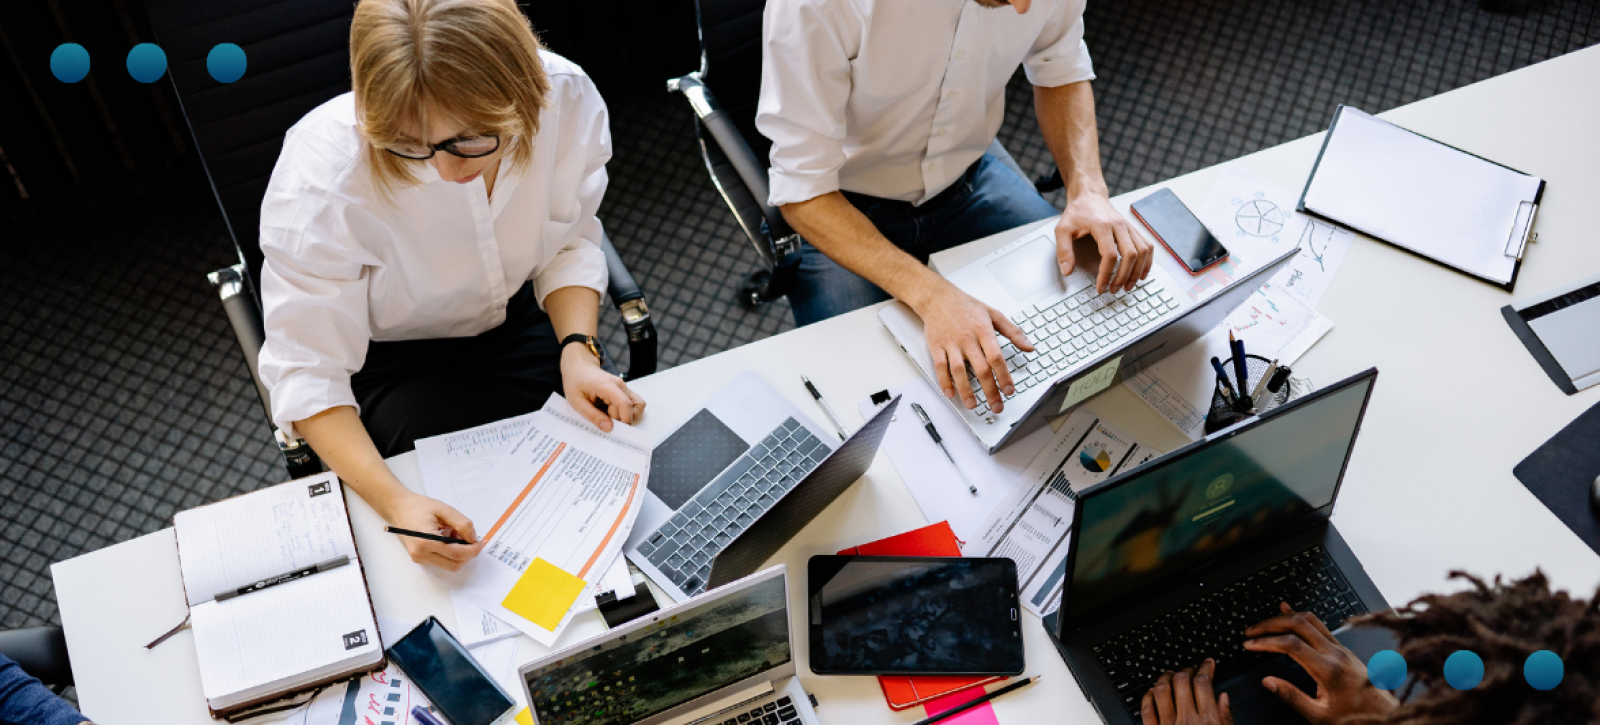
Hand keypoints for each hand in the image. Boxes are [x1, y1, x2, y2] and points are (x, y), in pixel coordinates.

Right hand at [385, 491, 483, 570]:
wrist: (398, 508)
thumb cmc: (419, 507)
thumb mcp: (444, 510)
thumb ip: (462, 524)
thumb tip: (473, 538)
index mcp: (426, 541)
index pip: (457, 554)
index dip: (473, 550)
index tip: (480, 542)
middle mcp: (421, 554)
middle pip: (454, 564)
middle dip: (467, 554)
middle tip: (469, 538)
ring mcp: (419, 558)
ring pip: (448, 565)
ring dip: (458, 553)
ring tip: (453, 534)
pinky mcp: (419, 559)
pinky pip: (441, 561)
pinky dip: (449, 553)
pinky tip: (445, 537)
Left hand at [561, 344, 645, 431]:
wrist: (579, 366)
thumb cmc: (575, 382)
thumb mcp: (577, 402)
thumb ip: (593, 416)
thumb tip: (609, 428)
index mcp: (607, 386)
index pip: (624, 403)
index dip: (624, 419)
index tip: (616, 430)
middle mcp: (620, 385)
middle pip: (628, 409)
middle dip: (618, 420)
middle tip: (602, 420)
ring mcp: (624, 387)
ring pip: (636, 406)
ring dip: (626, 415)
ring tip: (610, 416)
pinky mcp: (625, 390)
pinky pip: (636, 403)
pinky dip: (629, 411)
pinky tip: (615, 413)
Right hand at [915, 281, 1033, 412]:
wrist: (937, 298)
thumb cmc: (965, 306)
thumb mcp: (994, 314)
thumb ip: (1013, 332)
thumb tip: (1029, 347)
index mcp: (983, 331)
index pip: (996, 358)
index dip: (1004, 376)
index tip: (1009, 390)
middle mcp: (967, 339)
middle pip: (981, 369)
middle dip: (990, 390)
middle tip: (996, 405)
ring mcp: (951, 344)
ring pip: (959, 371)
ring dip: (966, 390)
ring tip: (973, 405)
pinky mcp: (936, 347)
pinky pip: (940, 367)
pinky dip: (944, 382)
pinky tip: (951, 393)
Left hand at [1056, 191, 1151, 293]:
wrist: (1089, 196)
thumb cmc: (1077, 212)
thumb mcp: (1063, 229)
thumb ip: (1063, 250)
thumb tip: (1067, 271)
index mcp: (1102, 226)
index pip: (1110, 255)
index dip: (1106, 274)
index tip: (1100, 287)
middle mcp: (1119, 226)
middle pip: (1130, 254)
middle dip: (1123, 276)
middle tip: (1114, 290)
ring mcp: (1128, 227)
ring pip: (1143, 251)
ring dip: (1137, 271)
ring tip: (1128, 286)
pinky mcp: (1133, 229)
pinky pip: (1147, 246)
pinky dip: (1147, 261)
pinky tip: (1141, 274)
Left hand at [1142, 659, 1233, 724]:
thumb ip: (1227, 718)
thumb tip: (1223, 697)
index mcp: (1208, 721)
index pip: (1204, 683)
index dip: (1205, 668)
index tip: (1207, 663)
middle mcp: (1187, 720)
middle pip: (1181, 682)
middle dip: (1187, 671)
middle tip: (1190, 670)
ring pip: (1161, 690)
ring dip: (1166, 678)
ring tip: (1171, 675)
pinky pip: (1147, 709)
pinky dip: (1148, 696)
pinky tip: (1152, 692)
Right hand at [1242, 603, 1400, 723]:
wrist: (1385, 717)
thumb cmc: (1354, 718)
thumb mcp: (1319, 716)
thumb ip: (1292, 697)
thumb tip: (1268, 682)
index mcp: (1328, 670)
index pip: (1291, 645)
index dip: (1266, 642)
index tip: (1250, 644)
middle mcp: (1336, 654)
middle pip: (1298, 624)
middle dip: (1270, 624)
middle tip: (1251, 631)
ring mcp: (1341, 649)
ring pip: (1310, 620)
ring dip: (1284, 618)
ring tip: (1265, 622)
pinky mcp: (1344, 650)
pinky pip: (1320, 625)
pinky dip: (1300, 617)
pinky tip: (1290, 612)